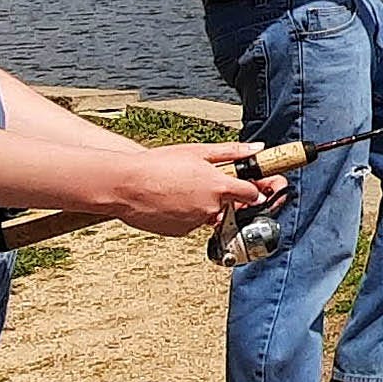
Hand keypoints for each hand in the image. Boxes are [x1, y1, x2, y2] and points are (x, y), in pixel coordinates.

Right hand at [104, 146, 275, 236]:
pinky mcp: (181, 232)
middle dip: (223, 197)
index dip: (254, 191)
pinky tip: (171, 200)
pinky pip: (192, 223)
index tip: (253, 188)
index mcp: (219, 186)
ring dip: (203, 205)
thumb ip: (232, 151)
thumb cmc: (157, 165)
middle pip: (231, 206)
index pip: (252, 195)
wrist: (125, 185)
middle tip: (201, 183)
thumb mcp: (197, 151)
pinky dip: (186, 214)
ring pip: (210, 215)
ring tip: (180, 188)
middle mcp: (211, 208)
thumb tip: (257, 149)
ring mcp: (196, 222)